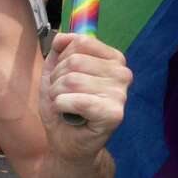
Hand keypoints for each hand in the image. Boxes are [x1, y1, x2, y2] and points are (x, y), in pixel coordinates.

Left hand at [39, 33, 131, 161]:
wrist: (67, 141)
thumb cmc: (64, 105)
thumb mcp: (55, 70)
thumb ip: (60, 49)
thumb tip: (62, 36)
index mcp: (113, 59)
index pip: (81, 42)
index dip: (61, 59)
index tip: (64, 75)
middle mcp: (122, 73)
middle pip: (73, 61)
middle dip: (56, 79)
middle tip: (63, 95)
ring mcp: (121, 94)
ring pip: (71, 80)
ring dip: (57, 94)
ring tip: (65, 105)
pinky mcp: (114, 114)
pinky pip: (74, 100)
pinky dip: (61, 106)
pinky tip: (67, 114)